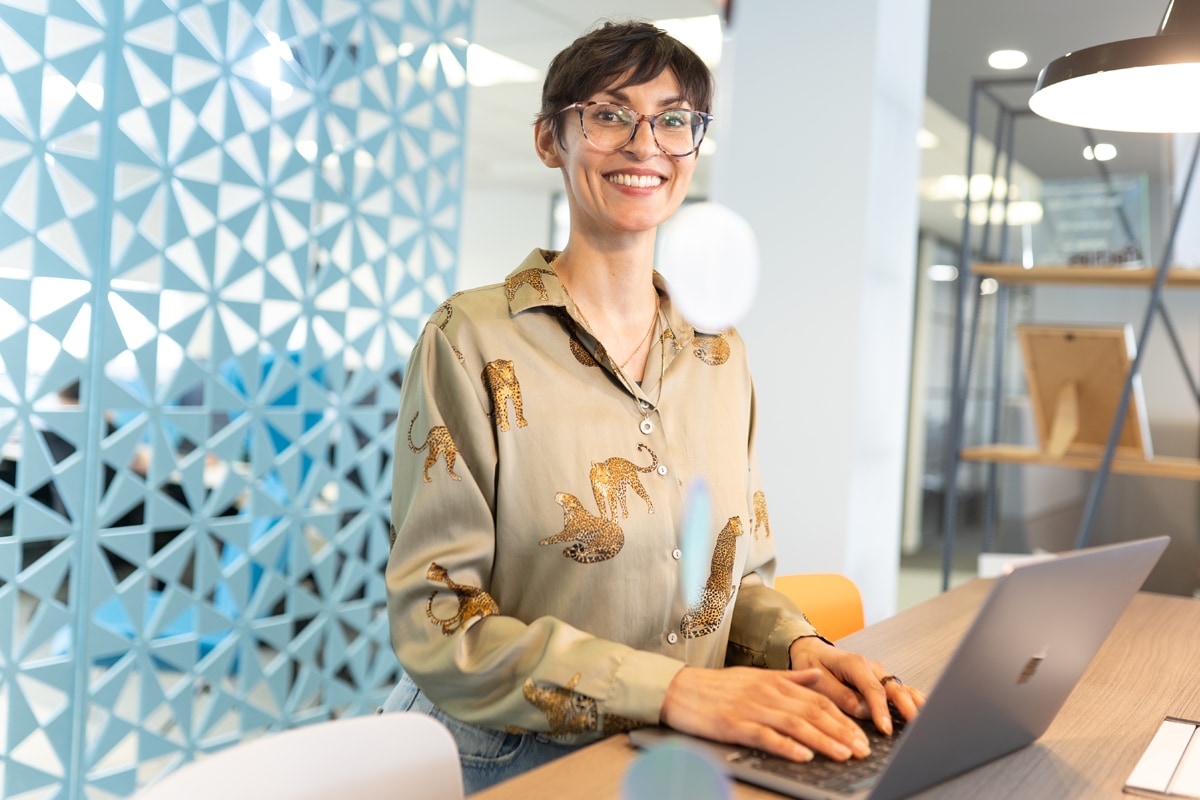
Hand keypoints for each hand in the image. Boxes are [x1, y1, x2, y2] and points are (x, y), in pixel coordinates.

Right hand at [660, 666, 872, 762]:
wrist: (679, 689)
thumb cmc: (716, 686)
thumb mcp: (756, 676)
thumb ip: (789, 678)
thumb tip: (817, 677)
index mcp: (774, 682)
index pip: (818, 700)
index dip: (842, 719)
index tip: (861, 735)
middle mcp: (767, 693)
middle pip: (812, 712)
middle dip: (841, 732)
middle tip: (862, 750)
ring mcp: (751, 709)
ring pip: (795, 724)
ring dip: (823, 740)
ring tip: (843, 754)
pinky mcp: (734, 725)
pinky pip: (766, 736)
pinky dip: (786, 746)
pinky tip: (803, 756)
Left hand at [787, 637, 925, 735]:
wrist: (811, 650)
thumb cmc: (813, 664)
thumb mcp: (819, 681)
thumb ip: (841, 696)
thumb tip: (864, 711)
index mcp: (855, 664)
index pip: (873, 690)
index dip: (881, 711)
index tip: (886, 729)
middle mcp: (871, 667)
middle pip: (894, 688)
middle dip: (907, 707)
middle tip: (916, 726)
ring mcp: (878, 672)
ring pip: (901, 687)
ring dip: (915, 703)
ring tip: (928, 718)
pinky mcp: (881, 679)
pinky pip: (900, 689)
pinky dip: (913, 699)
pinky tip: (925, 708)